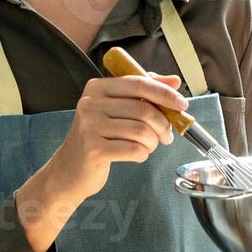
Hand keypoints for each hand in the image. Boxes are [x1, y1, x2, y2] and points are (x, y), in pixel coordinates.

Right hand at [48, 72, 187, 202]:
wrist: (69, 170)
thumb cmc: (98, 137)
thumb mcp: (117, 109)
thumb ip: (144, 92)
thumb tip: (174, 81)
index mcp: (98, 87)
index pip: (139, 83)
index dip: (165, 93)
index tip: (182, 104)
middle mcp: (90, 103)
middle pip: (143, 109)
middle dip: (163, 125)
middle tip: (167, 135)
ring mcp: (90, 126)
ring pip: (141, 131)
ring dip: (153, 142)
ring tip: (149, 146)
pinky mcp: (93, 149)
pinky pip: (134, 150)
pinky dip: (143, 154)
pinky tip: (137, 155)